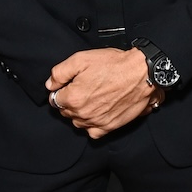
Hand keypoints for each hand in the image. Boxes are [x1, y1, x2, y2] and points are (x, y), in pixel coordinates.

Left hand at [45, 49, 163, 137]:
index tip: (68, 85)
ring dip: (79, 113)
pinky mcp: (110, 126)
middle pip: (65, 112)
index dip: (60, 90)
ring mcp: (97, 121)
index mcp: (73, 97)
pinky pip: (93, 132)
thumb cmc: (114, 65)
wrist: (141, 74)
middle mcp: (83, 113)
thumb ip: (60, 72)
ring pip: (77, 122)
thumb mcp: (81, 59)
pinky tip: (95, 114)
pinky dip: (91, 125)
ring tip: (89, 100)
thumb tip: (50, 84)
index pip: (55, 99)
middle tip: (81, 89)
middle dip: (69, 102)